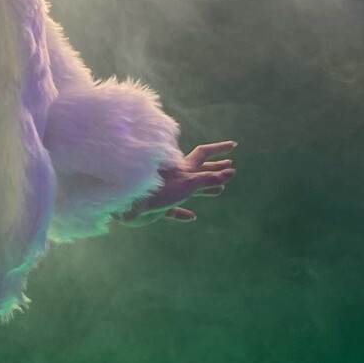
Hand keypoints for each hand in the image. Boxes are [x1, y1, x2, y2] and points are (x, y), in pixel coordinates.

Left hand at [116, 141, 237, 224]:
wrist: (129, 206)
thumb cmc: (158, 192)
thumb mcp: (188, 184)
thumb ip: (209, 179)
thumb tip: (232, 172)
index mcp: (183, 168)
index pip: (204, 154)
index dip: (219, 149)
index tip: (234, 145)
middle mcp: (176, 177)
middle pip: (200, 169)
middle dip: (215, 167)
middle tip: (230, 165)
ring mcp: (167, 191)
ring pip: (191, 189)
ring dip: (205, 189)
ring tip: (219, 190)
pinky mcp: (159, 207)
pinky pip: (175, 210)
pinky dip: (184, 212)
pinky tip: (192, 216)